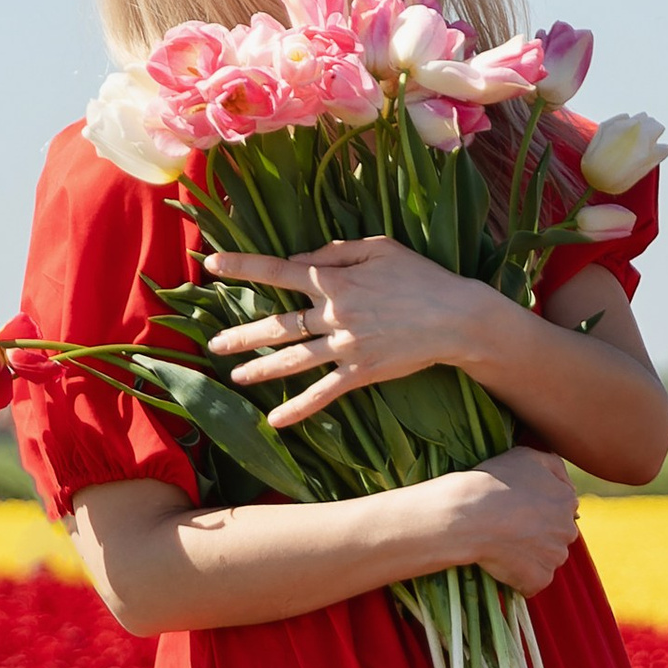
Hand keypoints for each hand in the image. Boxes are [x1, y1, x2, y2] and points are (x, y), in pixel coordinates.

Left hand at [206, 238, 500, 422]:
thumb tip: (299, 260)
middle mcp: (334, 314)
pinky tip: (275, 420)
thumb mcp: (379, 247)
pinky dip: (299, 408)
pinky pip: (323, 393)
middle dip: (242, 334)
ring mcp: (346, 346)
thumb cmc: (421, 276)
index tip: (211, 264)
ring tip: (235, 375)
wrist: (456, 317)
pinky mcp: (361, 372)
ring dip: (261, 368)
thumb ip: (335, 252)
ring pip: (293, 359)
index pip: (279, 271)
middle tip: (213, 344)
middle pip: (278, 324)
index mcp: (335, 280)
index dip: (243, 266)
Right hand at [434, 448, 582, 594]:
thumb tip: (566, 483)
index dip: (536, 511)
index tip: (515, 510)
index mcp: (567, 501)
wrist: (469, 515)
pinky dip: (518, 577)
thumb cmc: (494, 482)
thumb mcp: (527, 455)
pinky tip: (500, 562)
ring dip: (528, 556)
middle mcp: (568, 531)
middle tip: (508, 528)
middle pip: (555, 536)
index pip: (559, 509)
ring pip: (545, 559)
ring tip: (501, 545)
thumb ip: (554, 465)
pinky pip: (531, 582)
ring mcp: (554, 558)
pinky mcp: (539, 579)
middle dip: (537, 535)